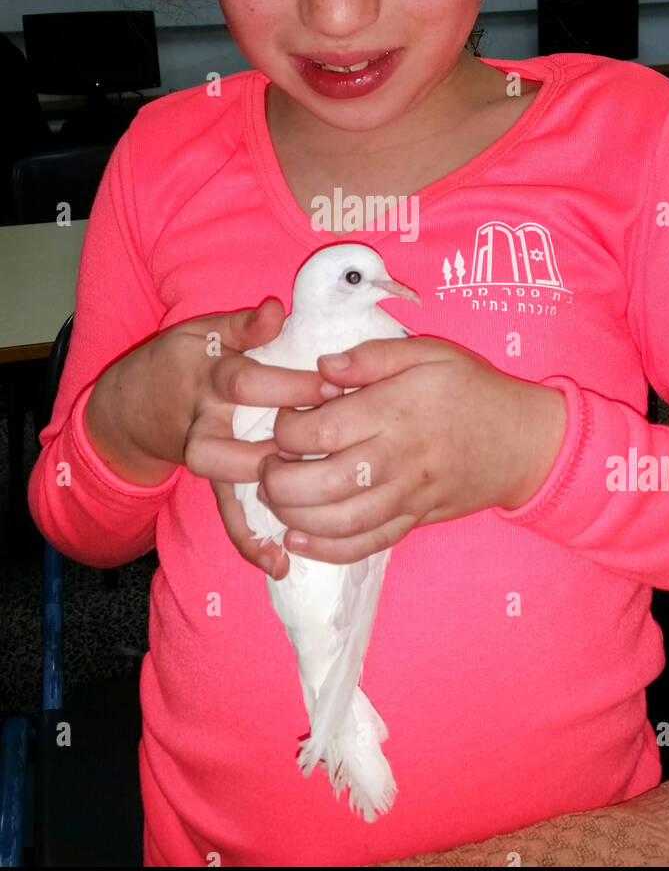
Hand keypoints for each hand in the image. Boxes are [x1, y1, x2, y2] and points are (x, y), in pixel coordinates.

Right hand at [85, 299, 338, 577]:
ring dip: (266, 497)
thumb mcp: (205, 332)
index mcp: (208, 377)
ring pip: (227, 480)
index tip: (332, 386)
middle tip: (326, 448)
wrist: (133, 404)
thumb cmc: (183, 360)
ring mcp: (204, 454)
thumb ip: (243, 326)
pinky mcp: (211, 482)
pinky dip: (250, 541)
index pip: (246, 380)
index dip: (288, 384)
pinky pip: (226, 515)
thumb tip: (277, 308)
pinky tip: (280, 562)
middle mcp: (203, 419)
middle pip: (231, 440)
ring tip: (307, 512)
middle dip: (277, 446)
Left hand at [257, 336, 566, 564]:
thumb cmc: (472, 389)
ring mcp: (406, 497)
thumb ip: (372, 357)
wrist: (524, 441)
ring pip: (338, 522)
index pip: (320, 432)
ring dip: (294, 517)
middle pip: (320, 485)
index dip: (286, 431)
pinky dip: (326, 550)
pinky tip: (297, 540)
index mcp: (395, 411)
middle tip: (266, 466)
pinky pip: (366, 545)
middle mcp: (397, 459)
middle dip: (278, 481)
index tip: (285, 421)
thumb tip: (321, 367)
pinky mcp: (414, 523)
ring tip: (276, 498)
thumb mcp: (428, 353)